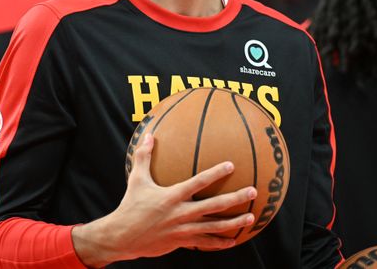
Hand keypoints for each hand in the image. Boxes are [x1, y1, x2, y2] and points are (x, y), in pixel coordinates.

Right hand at [72, 134, 256, 266]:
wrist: (123, 237)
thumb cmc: (130, 205)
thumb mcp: (136, 179)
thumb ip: (143, 156)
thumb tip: (148, 134)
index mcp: (172, 196)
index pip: (198, 182)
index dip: (215, 173)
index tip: (231, 165)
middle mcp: (182, 213)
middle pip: (215, 206)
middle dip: (236, 198)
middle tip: (253, 191)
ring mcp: (184, 229)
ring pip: (215, 227)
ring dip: (235, 223)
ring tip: (251, 217)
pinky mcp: (182, 241)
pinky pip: (206, 242)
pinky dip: (220, 242)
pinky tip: (234, 240)